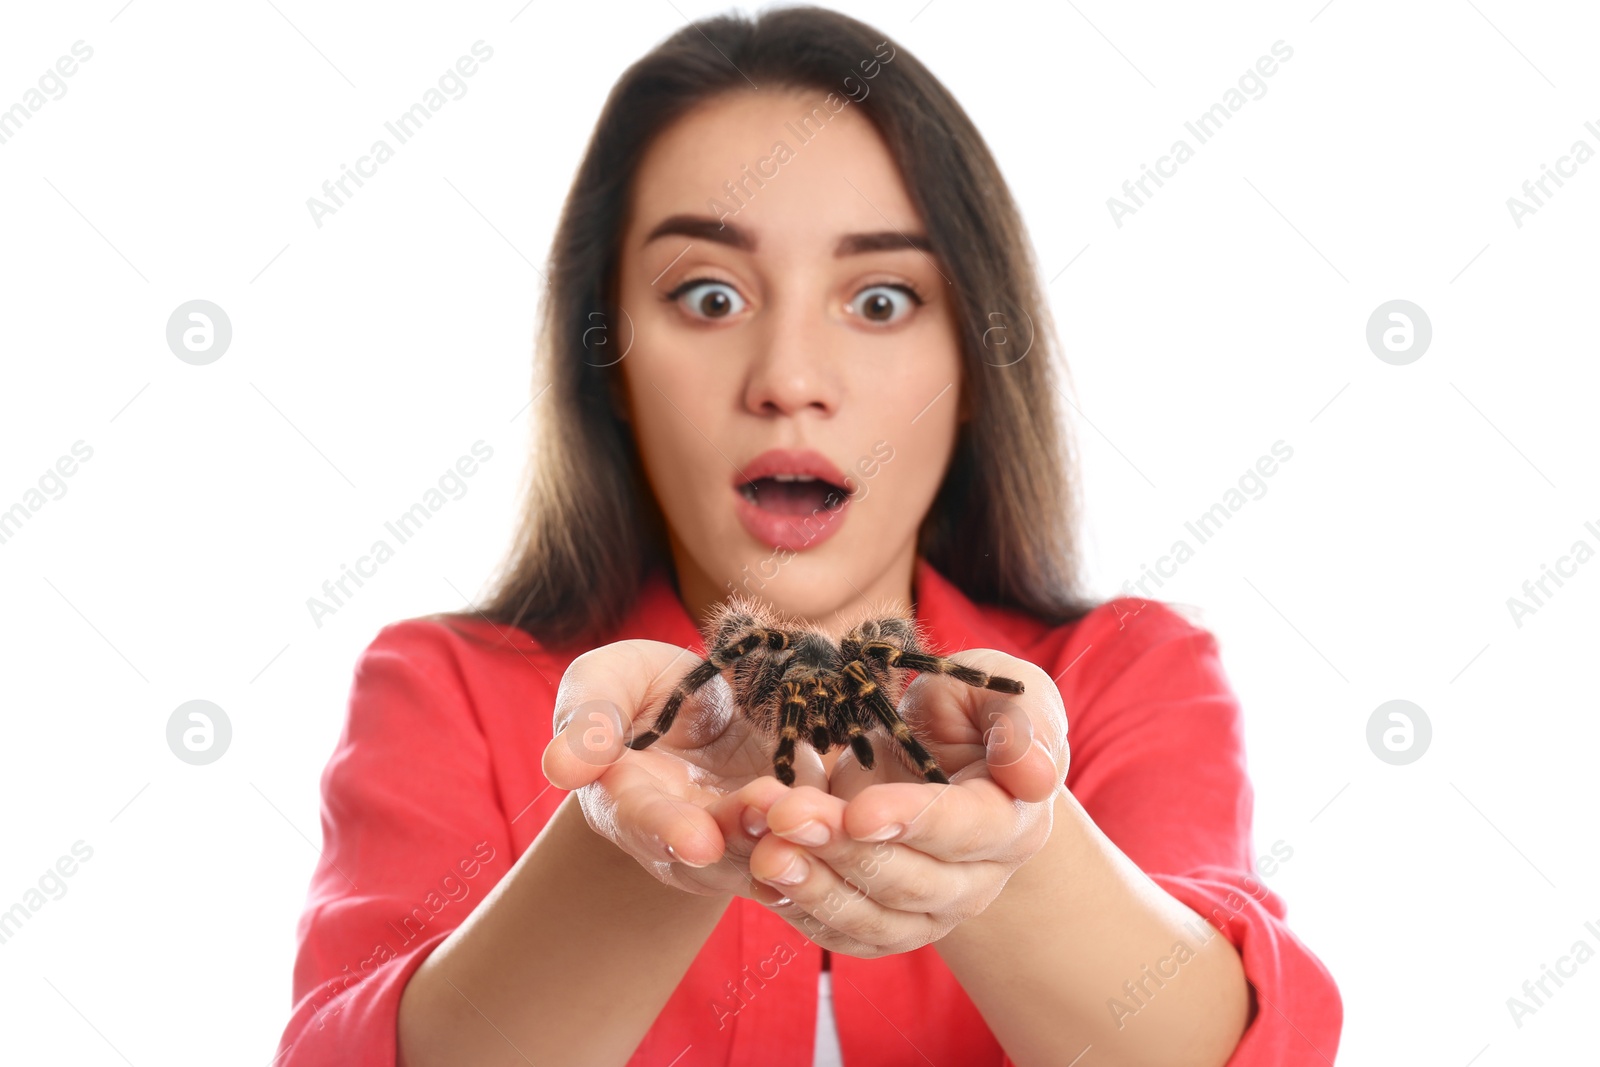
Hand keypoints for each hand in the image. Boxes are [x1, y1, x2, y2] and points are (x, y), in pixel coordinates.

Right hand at [540, 639, 827, 900]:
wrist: (704, 703)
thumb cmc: (639, 692)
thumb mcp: (605, 682)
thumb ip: (587, 718)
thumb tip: (559, 766)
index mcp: (631, 801)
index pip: (644, 821)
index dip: (668, 830)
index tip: (694, 841)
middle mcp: (688, 832)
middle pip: (715, 846)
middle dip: (742, 833)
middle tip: (767, 813)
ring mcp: (746, 834)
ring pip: (770, 847)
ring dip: (794, 832)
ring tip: (814, 809)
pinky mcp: (797, 821)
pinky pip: (818, 834)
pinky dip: (836, 827)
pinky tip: (858, 812)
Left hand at [740, 648, 1068, 957]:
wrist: (941, 758)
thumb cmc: (972, 715)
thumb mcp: (1001, 691)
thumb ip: (1022, 722)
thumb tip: (1032, 774)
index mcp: (1013, 821)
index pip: (966, 830)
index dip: (913, 822)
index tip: (858, 811)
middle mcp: (977, 880)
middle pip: (910, 881)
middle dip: (842, 849)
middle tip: (782, 815)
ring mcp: (931, 912)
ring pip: (873, 919)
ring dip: (814, 887)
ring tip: (763, 852)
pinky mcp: (886, 925)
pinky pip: (843, 933)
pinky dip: (800, 910)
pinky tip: (761, 874)